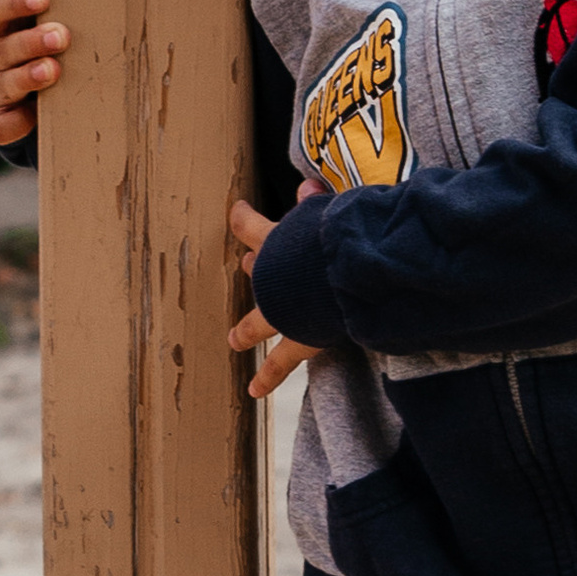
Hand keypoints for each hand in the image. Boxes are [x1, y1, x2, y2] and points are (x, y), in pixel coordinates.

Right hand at [0, 0, 67, 143]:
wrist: (1, 79)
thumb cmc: (18, 29)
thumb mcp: (22, 0)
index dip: (17, 3)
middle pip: (3, 49)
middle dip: (30, 43)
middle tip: (60, 36)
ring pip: (4, 84)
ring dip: (26, 78)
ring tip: (52, 72)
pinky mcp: (0, 118)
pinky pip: (0, 125)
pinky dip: (9, 125)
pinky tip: (24, 121)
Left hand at [229, 194, 326, 401]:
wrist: (341, 276)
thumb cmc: (337, 238)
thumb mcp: (326, 213)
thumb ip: (315, 202)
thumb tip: (307, 184)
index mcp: (275, 242)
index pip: (250, 226)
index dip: (241, 218)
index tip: (235, 210)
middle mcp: (272, 278)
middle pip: (257, 271)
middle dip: (254, 268)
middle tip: (246, 265)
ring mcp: (282, 312)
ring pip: (258, 322)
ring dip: (247, 329)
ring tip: (235, 340)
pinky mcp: (299, 339)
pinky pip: (280, 363)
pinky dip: (268, 376)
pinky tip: (253, 391)